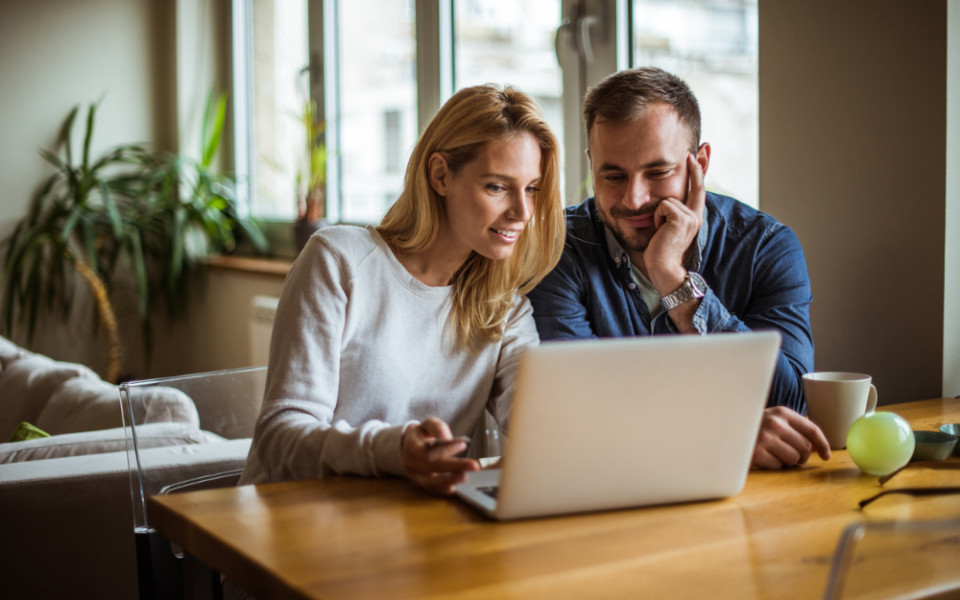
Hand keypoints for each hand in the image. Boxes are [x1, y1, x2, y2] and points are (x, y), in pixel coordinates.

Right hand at [401, 417, 479, 494]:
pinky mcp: (420, 483)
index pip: (428, 450)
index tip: (463, 444)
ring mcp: (415, 475)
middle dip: (454, 466)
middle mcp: (411, 463)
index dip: (446, 449)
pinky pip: (431, 489)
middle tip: (474, 465)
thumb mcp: (427, 425)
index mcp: (412, 446)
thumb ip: (437, 427)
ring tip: (465, 476)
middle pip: (433, 467)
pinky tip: (454, 488)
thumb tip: (447, 438)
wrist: (407, 446)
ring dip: (449, 480)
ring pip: (431, 482)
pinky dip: (443, 489)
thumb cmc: (421, 435)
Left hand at [644, 153, 705, 293]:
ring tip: (660, 230)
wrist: (663, 268)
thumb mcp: (665, 228)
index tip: (697, 156)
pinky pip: (663, 205)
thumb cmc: (659, 251)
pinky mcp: (682, 218)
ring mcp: (691, 217)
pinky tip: (660, 230)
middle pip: (695, 186)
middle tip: (690, 152)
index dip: (698, 173)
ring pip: (668, 199)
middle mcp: (696, 216)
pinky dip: (657, 217)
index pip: (698, 191)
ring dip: (658, 213)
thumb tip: (663, 202)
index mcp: (693, 218)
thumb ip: (668, 213)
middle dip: (695, 167)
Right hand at [752, 406, 831, 468]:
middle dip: (802, 456)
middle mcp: (775, 423)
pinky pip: (778, 466)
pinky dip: (773, 465)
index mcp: (782, 413)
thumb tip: (817, 446)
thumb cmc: (753, 427)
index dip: (823, 444)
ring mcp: (765, 438)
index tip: (826, 455)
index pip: (811, 429)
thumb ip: (794, 428)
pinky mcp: (757, 453)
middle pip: (805, 448)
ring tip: (774, 454)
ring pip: (794, 459)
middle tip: (789, 455)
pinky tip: (763, 457)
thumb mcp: (773, 420)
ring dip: (787, 461)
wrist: (724, 429)